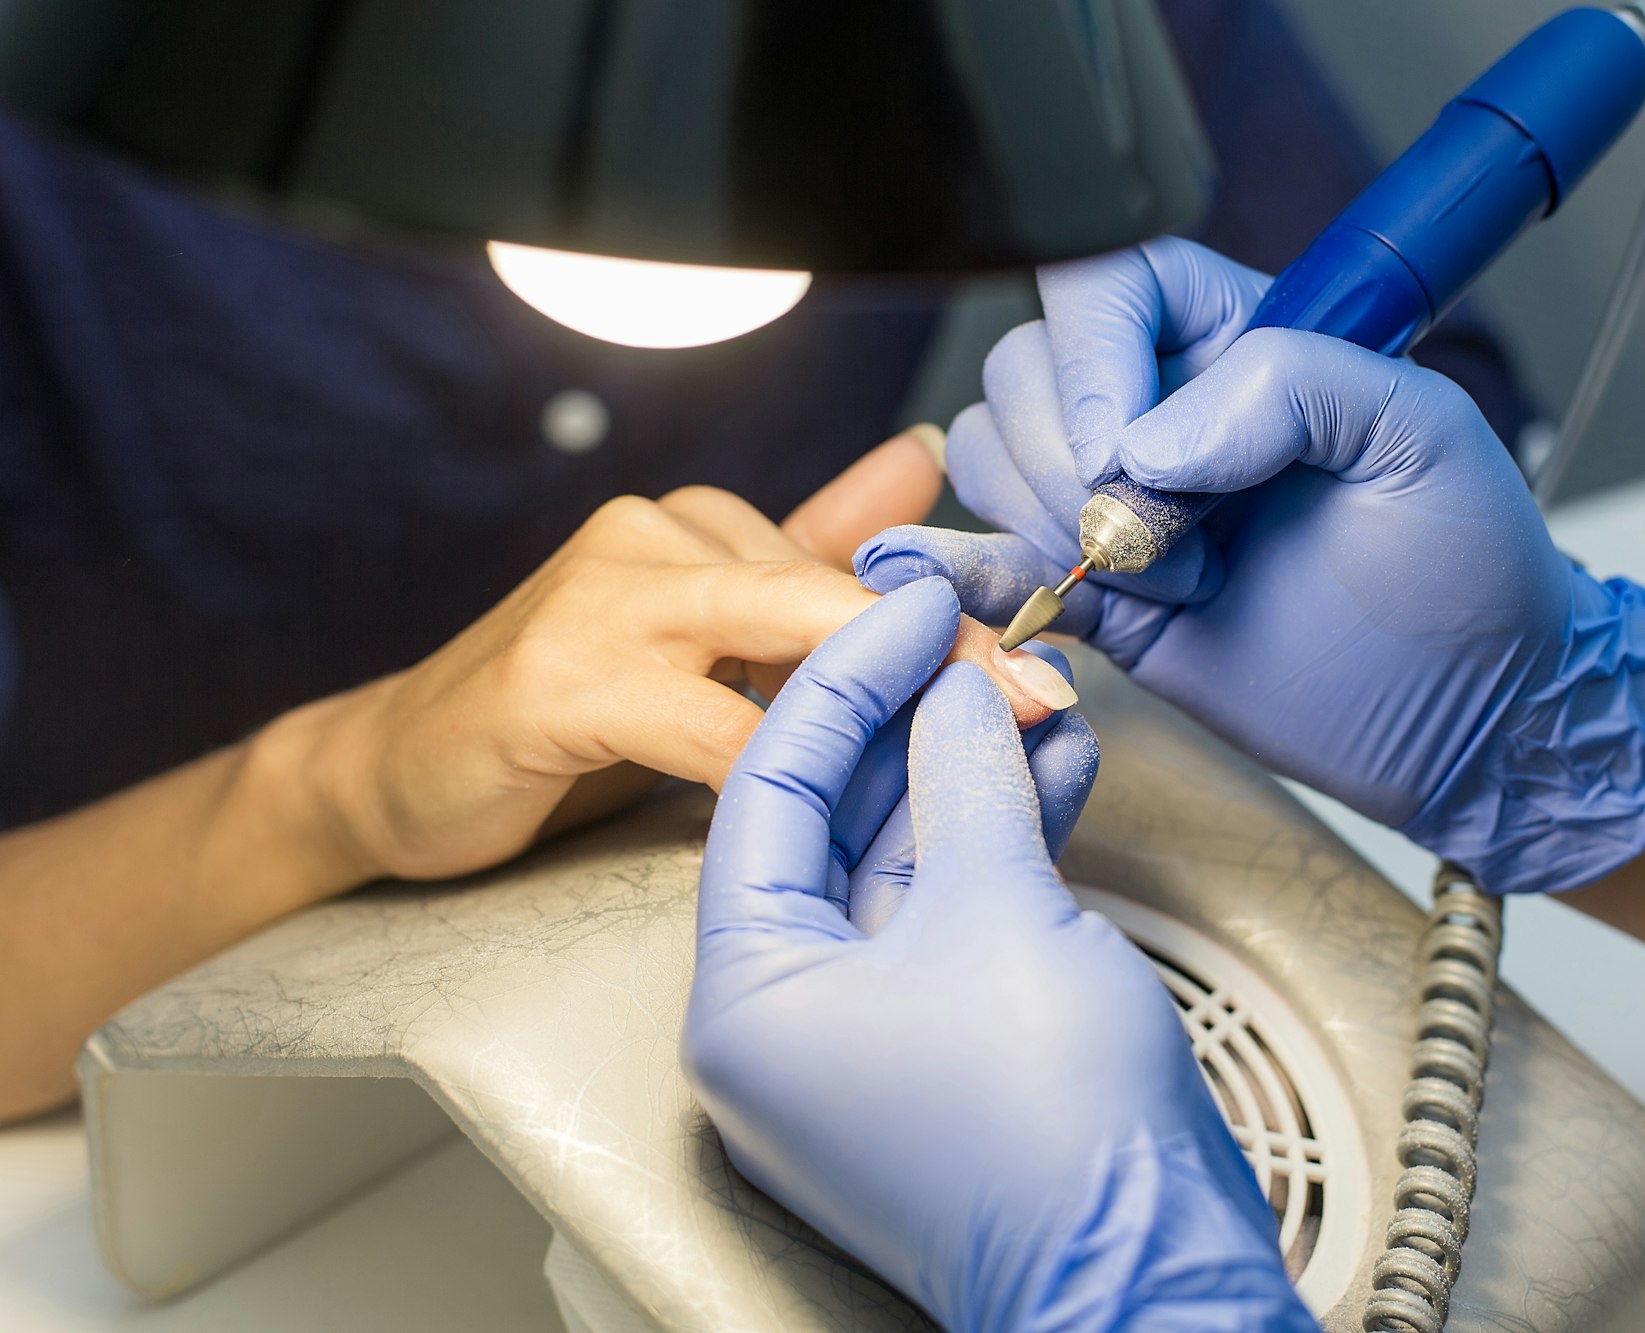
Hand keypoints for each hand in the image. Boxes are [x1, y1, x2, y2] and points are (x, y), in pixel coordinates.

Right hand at [285, 429, 1080, 888]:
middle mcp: (656, 537)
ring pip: (777, 643)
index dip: (958, 621)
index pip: (857, 566)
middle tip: (1041, 704)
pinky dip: (770, 766)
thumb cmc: (568, 711)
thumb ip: (811, 555)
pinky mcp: (553, 681)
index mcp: (702, 524)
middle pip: (834, 591)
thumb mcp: (703, 635)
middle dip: (946, 653)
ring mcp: (602, 600)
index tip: (1048, 671)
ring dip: (879, 709)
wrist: (399, 769)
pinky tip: (822, 807)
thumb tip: (920, 461)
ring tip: (960, 758)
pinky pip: (699, 724)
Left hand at [681, 578, 1314, 1331]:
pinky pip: (960, 908)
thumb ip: (965, 783)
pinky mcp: (951, 1037)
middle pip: (834, 819)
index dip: (840, 677)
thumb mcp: (995, 914)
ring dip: (973, 767)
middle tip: (971, 634)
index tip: (906, 607)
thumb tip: (957, 699)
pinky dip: (1006, 833)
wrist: (1147, 1272)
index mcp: (747, 1000)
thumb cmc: (1048, 1138)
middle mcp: (791, 1018)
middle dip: (914, 718)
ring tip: (1032, 685)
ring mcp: (873, 1032)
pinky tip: (1056, 762)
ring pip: (909, 858)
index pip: (767, 789)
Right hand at [856, 239, 1644, 893]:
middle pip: (1024, 372)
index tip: (1128, 455)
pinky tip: (1015, 598)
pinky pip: (990, 560)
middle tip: (1182, 542)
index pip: (1104, 281)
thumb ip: (1300, 385)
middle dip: (1076, 466)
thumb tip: (1149, 440)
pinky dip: (974, 574)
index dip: (1088, 359)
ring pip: (991, 456)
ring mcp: (1123, 503)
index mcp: (1240, 334)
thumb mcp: (1426, 437)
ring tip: (1174, 584)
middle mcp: (1163, 406)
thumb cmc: (1471, 569)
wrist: (1467, 716)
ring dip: (1054, 527)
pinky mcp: (1101, 596)